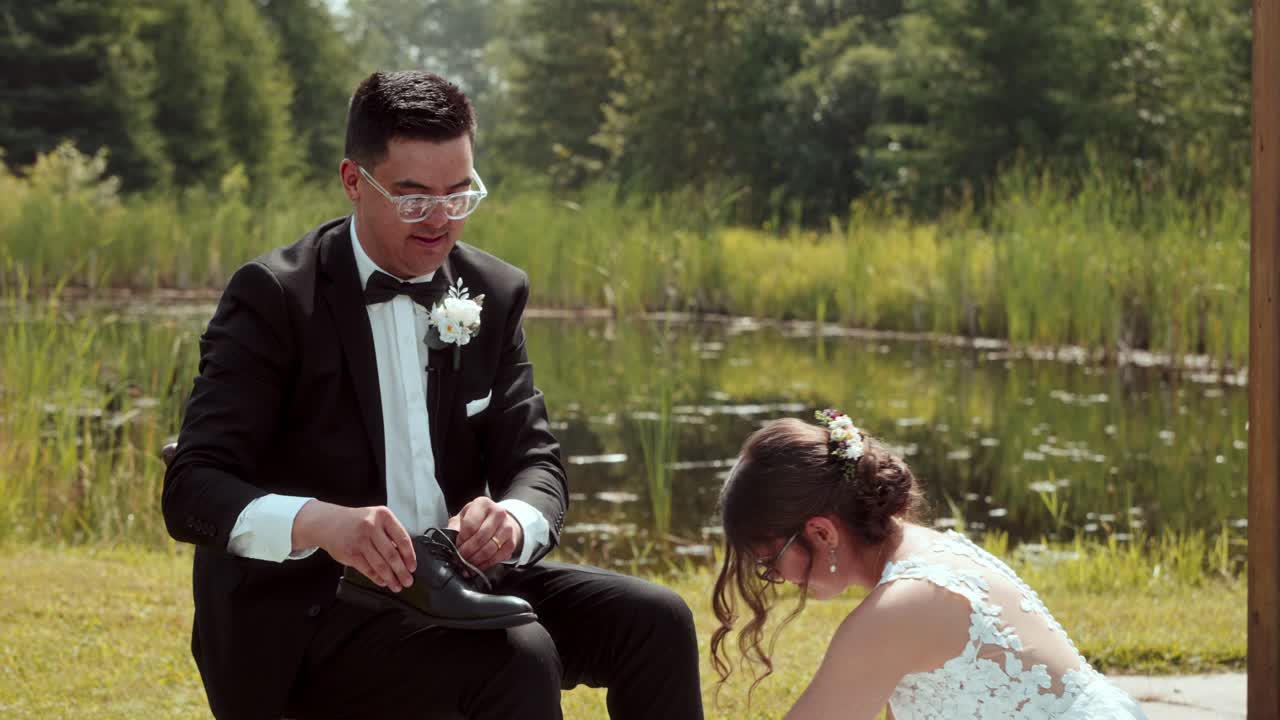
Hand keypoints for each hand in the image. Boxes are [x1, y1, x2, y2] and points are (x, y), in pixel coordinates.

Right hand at [293, 500, 416, 591]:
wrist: (329, 522)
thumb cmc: (357, 522)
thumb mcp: (376, 519)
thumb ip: (389, 534)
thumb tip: (404, 558)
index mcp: (383, 516)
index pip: (402, 538)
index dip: (410, 556)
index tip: (413, 567)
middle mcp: (372, 526)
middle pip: (392, 554)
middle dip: (402, 571)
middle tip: (408, 581)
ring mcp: (360, 540)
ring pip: (380, 564)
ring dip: (391, 578)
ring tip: (397, 585)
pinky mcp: (350, 553)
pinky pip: (367, 569)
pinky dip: (377, 578)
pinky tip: (383, 582)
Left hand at [450, 497, 522, 570]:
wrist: (500, 521)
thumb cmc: (479, 519)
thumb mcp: (464, 516)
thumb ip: (455, 525)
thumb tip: (449, 539)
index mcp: (483, 504)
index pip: (470, 525)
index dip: (461, 539)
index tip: (456, 546)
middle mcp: (498, 513)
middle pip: (480, 538)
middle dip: (467, 552)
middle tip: (459, 559)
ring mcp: (507, 528)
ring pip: (489, 549)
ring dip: (475, 560)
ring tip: (466, 565)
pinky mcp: (511, 542)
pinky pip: (497, 557)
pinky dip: (485, 565)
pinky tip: (477, 566)